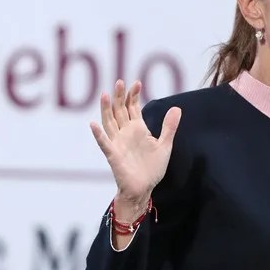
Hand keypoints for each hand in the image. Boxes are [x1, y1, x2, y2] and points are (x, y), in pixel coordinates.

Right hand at [89, 79, 180, 214]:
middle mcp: (125, 133)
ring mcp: (118, 143)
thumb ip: (169, 127)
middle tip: (120, 82)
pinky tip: (93, 124)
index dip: (133, 95)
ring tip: (105, 94)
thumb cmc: (152, 168)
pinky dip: (99, 135)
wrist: (144, 188)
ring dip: (107, 109)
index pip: (133, 108)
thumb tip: (177, 108)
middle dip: (120, 97)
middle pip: (120, 111)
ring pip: (109, 122)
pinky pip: (105, 144)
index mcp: (138, 129)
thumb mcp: (165, 145)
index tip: (136, 82)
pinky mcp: (114, 155)